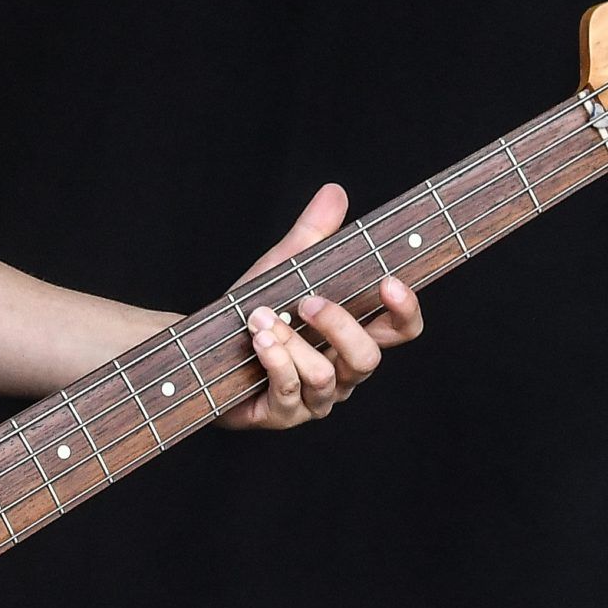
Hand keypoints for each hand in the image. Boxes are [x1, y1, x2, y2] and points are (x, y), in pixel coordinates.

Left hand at [214, 181, 424, 430]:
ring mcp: (315, 399)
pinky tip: (259, 340)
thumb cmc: (254, 311)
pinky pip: (291, 393)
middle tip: (307, 301)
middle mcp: (342, 373)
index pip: (400, 330)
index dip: (404, 310)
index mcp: (353, 337)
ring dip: (292, 343)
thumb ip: (312, 235)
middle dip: (339, 327)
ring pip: (326, 378)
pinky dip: (275, 362)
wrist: (203, 348)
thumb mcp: (285, 269)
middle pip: (368, 358)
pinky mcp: (282, 414)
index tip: (390, 282)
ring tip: (261, 320)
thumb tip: (335, 192)